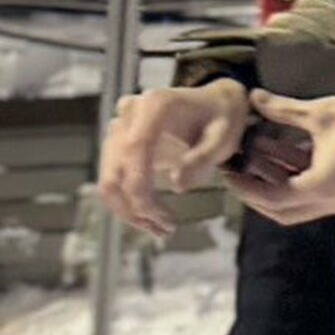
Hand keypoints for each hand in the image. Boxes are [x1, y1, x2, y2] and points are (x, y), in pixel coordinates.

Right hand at [98, 79, 247, 237]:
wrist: (214, 105)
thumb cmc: (222, 120)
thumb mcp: (224, 137)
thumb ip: (203, 158)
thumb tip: (177, 185)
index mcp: (156, 105)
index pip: (134, 148)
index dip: (140, 187)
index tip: (162, 217)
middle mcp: (130, 113)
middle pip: (116, 169)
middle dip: (136, 207)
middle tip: (167, 229)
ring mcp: (120, 128)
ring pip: (109, 179)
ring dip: (130, 211)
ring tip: (162, 229)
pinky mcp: (119, 145)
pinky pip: (114, 179)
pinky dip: (129, 204)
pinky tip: (153, 218)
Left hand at [226, 88, 334, 225]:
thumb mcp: (324, 112)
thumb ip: (286, 109)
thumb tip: (255, 98)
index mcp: (320, 187)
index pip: (272, 198)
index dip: (246, 187)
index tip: (229, 173)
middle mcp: (331, 200)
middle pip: (284, 209)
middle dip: (259, 190)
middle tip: (240, 170)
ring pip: (301, 198)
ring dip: (280, 178)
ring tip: (262, 151)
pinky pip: (318, 189)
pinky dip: (300, 174)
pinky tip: (292, 148)